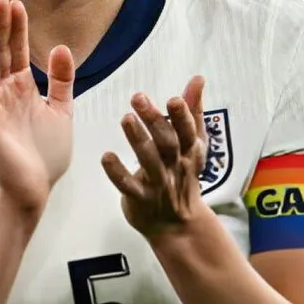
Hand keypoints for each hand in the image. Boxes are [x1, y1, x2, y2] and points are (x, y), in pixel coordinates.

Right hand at [0, 0, 74, 214]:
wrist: (35, 189)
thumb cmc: (45, 155)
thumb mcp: (62, 110)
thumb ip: (62, 80)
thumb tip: (61, 47)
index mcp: (22, 89)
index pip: (17, 51)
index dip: (17, 28)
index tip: (17, 2)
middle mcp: (5, 93)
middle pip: (2, 52)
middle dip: (2, 26)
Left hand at [102, 77, 209, 239]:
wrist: (178, 224)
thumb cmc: (183, 175)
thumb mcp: (193, 144)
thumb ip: (193, 111)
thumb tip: (198, 79)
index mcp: (189, 151)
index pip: (188, 132)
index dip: (183, 116)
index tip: (174, 98)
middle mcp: (175, 166)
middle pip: (167, 142)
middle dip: (155, 120)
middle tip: (138, 98)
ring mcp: (158, 183)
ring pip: (149, 161)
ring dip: (137, 140)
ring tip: (125, 118)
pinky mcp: (139, 198)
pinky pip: (128, 186)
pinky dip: (117, 172)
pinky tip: (106, 157)